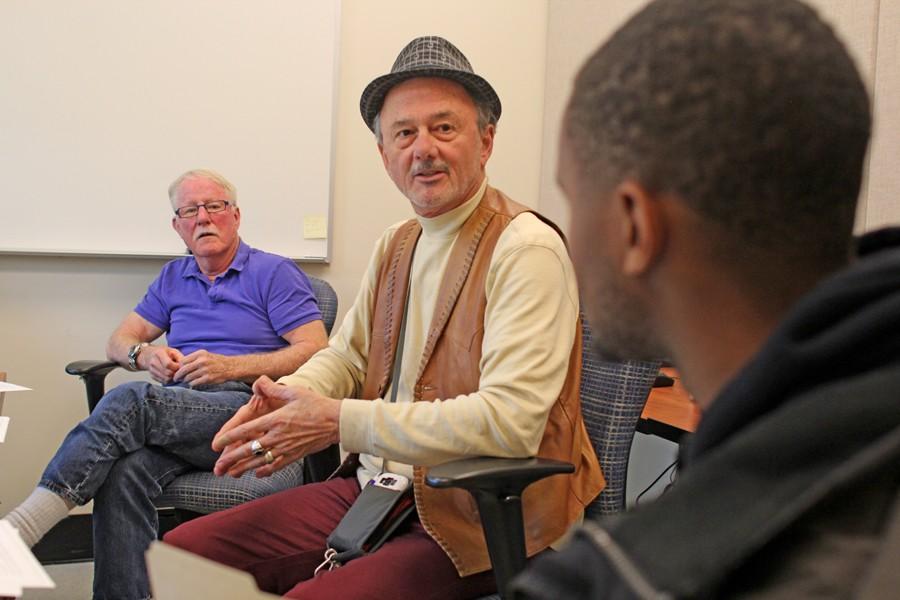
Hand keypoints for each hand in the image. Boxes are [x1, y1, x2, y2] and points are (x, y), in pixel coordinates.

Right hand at [140, 346, 183, 383]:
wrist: (149, 355)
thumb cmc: (164, 352)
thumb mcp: (173, 351)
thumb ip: (180, 358)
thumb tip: (186, 366)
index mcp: (159, 353)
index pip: (168, 364)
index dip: (176, 367)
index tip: (180, 366)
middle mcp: (153, 362)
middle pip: (167, 373)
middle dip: (176, 373)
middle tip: (180, 371)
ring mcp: (151, 370)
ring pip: (166, 379)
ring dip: (173, 378)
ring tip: (176, 373)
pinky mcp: (152, 376)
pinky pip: (163, 382)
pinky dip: (169, 380)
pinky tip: (171, 375)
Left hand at [173, 350, 233, 385]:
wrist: (230, 367)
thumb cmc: (216, 361)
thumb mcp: (205, 355)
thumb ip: (194, 359)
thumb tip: (180, 366)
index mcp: (200, 354)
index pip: (183, 361)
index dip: (179, 367)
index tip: (178, 370)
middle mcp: (202, 361)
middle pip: (183, 370)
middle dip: (178, 375)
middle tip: (176, 379)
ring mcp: (205, 370)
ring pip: (188, 377)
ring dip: (185, 380)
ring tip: (186, 381)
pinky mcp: (208, 378)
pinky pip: (194, 383)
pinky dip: (192, 384)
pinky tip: (193, 383)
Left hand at [212, 376, 340, 477]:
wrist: (337, 422)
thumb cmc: (316, 405)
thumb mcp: (294, 392)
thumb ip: (273, 388)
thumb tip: (258, 381)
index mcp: (275, 420)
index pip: (246, 431)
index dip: (229, 438)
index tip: (216, 444)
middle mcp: (278, 436)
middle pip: (249, 451)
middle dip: (231, 460)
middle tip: (218, 467)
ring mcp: (286, 448)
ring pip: (259, 462)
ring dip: (243, 469)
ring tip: (231, 474)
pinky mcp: (295, 455)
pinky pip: (276, 466)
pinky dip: (264, 471)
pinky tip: (257, 473)